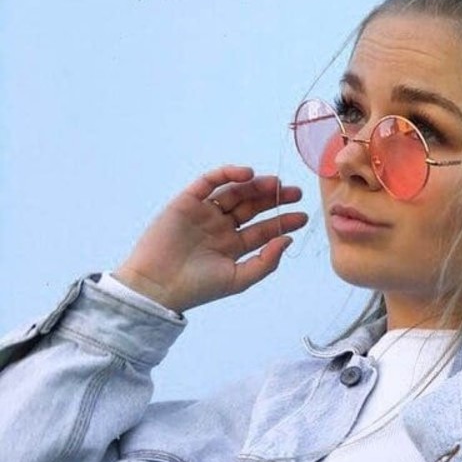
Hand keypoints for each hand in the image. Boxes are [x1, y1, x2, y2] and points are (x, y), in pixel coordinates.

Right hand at [113, 166, 308, 314]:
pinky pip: (210, 182)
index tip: (303, 216)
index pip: (263, 230)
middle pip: (252, 207)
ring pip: (234, 192)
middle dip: (273, 199)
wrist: (159, 285)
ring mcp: (204, 213)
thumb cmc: (199, 288)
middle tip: (296, 192)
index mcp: (233, 247)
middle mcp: (220, 227)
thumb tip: (288, 240)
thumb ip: (266, 261)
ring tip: (275, 184)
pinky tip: (247, 174)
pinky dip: (227, 174)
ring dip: (255, 186)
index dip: (283, 221)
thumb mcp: (239, 278)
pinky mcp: (187, 201)